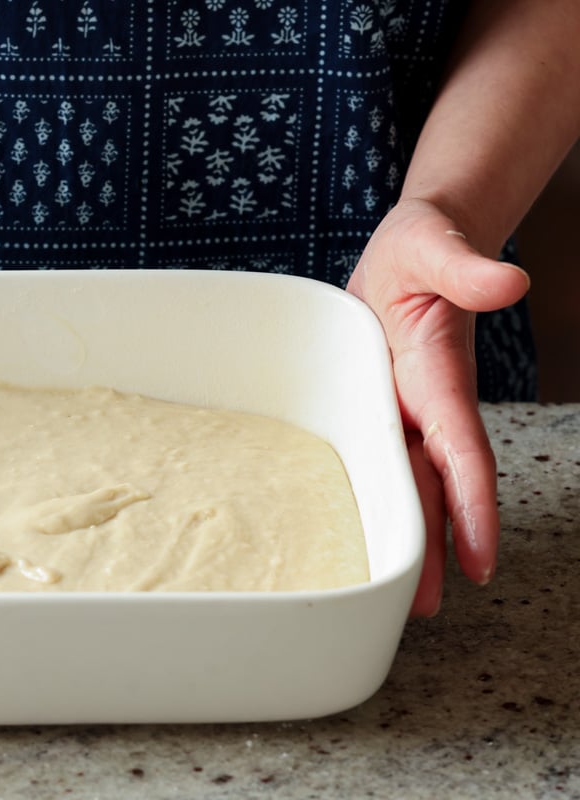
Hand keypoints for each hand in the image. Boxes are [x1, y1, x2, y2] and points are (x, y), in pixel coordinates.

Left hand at [347, 197, 529, 616]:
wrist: (412, 246)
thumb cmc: (425, 245)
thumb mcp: (435, 245)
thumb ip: (466, 267)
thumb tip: (510, 281)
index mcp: (438, 376)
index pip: (462, 452)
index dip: (473, 506)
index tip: (480, 558)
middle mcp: (424, 402)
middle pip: (435, 486)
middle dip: (437, 547)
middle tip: (426, 608)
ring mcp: (401, 407)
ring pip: (408, 483)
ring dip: (411, 536)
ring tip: (406, 597)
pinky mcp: (377, 404)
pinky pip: (381, 459)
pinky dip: (383, 498)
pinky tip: (371, 528)